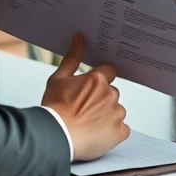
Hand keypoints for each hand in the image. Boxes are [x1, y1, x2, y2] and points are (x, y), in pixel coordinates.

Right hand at [41, 34, 128, 160]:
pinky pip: (121, 129)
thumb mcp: (58, 79)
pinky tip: (97, 134)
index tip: (91, 89)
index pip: (109, 71)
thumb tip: (79, 38)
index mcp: (97, 80)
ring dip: (107, 115)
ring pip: (116, 110)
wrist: (55, 136)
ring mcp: (117, 113)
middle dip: (102, 99)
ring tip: (88, 124)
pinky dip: (112, 131)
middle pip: (112, 93)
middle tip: (84, 110)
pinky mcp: (120, 131)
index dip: (100, 79)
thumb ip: (72, 58)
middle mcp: (110, 94)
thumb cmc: (54, 109)